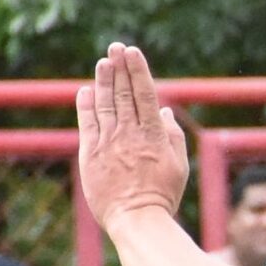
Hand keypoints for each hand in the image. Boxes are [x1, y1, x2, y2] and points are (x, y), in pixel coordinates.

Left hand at [75, 44, 189, 229]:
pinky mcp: (92, 153)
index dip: (137, 71)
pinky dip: (86, 104)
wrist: (138, 218)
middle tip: (116, 47)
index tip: (133, 51)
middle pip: (124, 93)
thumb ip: (172, 135)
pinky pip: (88, 123)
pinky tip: (86, 90)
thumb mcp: (179, 165)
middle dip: (120, 68)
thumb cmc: (163, 194)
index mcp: (155, 135)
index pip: (145, 94)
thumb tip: (163, 110)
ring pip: (105, 104)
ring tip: (103, 61)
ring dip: (104, 80)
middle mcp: (131, 134)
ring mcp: (110, 142)